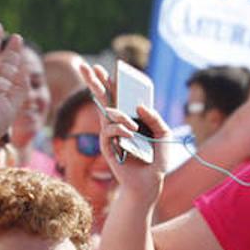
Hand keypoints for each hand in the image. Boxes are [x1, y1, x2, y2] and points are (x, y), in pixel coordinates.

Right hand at [77, 61, 167, 201]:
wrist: (149, 183)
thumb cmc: (156, 159)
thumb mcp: (163, 134)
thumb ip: (155, 117)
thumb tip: (140, 105)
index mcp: (129, 117)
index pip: (118, 94)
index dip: (110, 80)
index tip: (105, 67)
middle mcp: (117, 123)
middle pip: (103, 97)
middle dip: (94, 81)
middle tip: (85, 66)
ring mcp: (110, 134)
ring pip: (106, 112)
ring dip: (119, 115)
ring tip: (134, 129)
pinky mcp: (107, 147)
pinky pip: (109, 131)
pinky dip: (120, 129)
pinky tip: (131, 134)